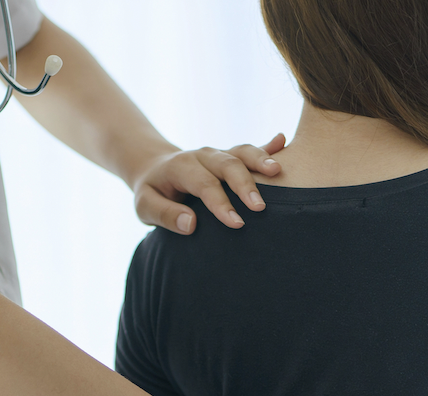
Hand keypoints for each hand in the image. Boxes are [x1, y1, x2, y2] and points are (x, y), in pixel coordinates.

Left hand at [132, 134, 286, 234]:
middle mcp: (202, 155)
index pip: (204, 184)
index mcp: (181, 167)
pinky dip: (267, 145)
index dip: (221, 203)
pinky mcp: (229, 155)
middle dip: (245, 184)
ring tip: (279, 170)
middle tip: (260, 207)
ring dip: (261, 159)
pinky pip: (249, 148)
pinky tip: (283, 140)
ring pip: (241, 152)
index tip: (237, 223)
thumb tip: (191, 224)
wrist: (153, 168)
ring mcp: (218, 154)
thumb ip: (165, 214)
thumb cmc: (151, 192)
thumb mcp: (145, 206)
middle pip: (227, 165)